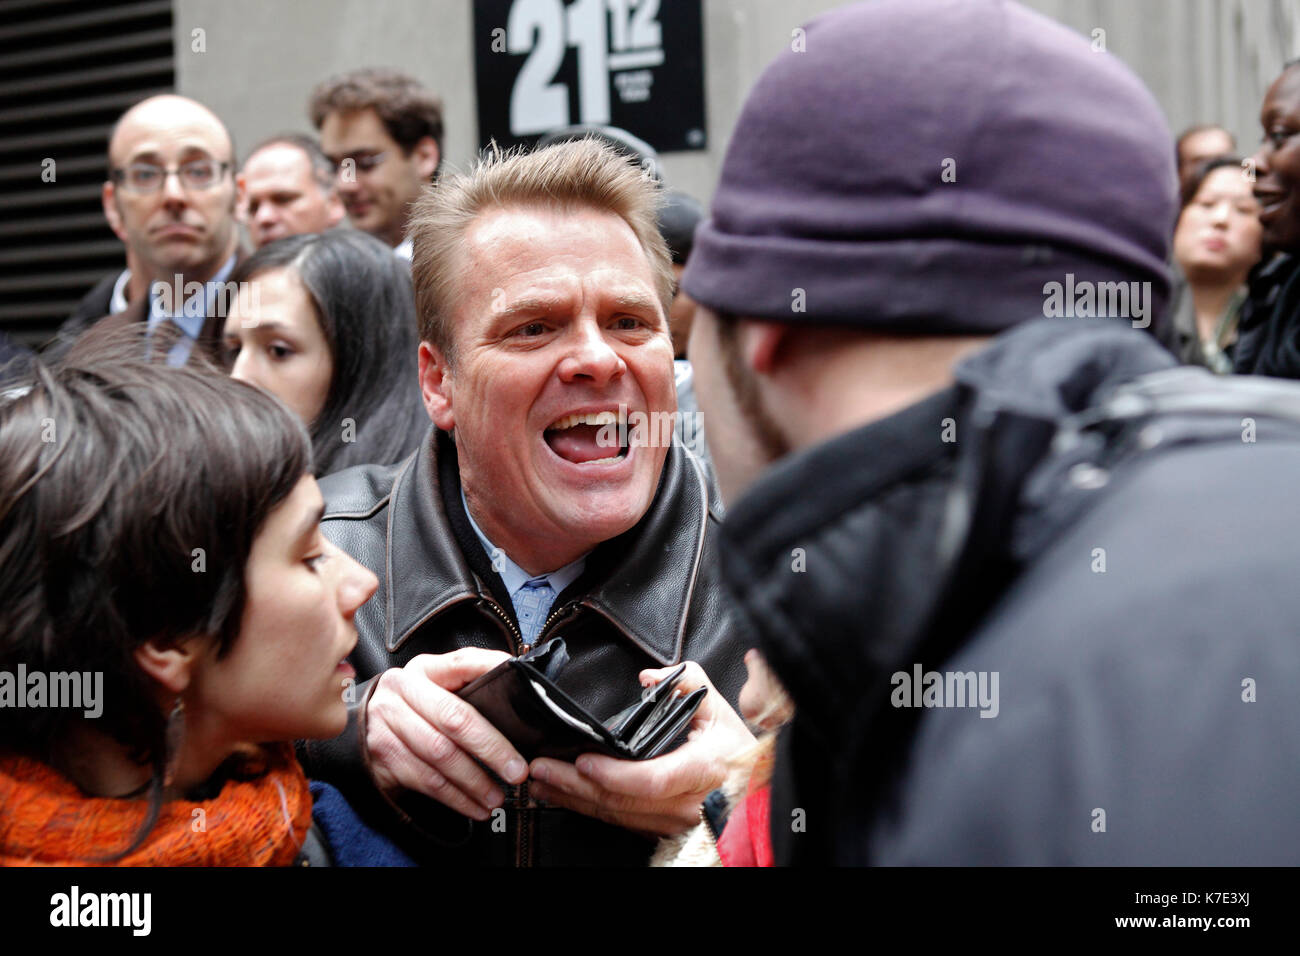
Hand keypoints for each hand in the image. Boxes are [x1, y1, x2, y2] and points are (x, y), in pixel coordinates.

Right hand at [365, 648, 527, 820]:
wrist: (365, 727)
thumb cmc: (415, 708)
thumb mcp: (437, 687)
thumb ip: (470, 686)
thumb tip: (522, 692)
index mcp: (424, 669)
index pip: (463, 663)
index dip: (493, 671)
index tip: (524, 685)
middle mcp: (402, 690)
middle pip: (454, 718)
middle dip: (491, 747)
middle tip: (517, 770)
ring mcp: (387, 722)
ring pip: (440, 755)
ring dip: (474, 781)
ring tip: (498, 796)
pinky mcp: (382, 755)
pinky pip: (426, 780)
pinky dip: (456, 798)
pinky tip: (476, 806)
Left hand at [528, 661, 755, 835]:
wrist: (753, 788)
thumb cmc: (734, 748)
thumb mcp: (716, 706)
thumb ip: (686, 681)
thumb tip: (648, 677)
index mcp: (700, 768)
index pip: (652, 779)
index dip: (614, 774)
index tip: (583, 760)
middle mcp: (683, 802)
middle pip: (621, 800)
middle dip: (574, 785)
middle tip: (540, 768)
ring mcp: (671, 821)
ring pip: (615, 815)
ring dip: (574, 799)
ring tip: (542, 782)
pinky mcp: (660, 828)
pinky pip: (619, 821)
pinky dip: (588, 808)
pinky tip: (565, 796)